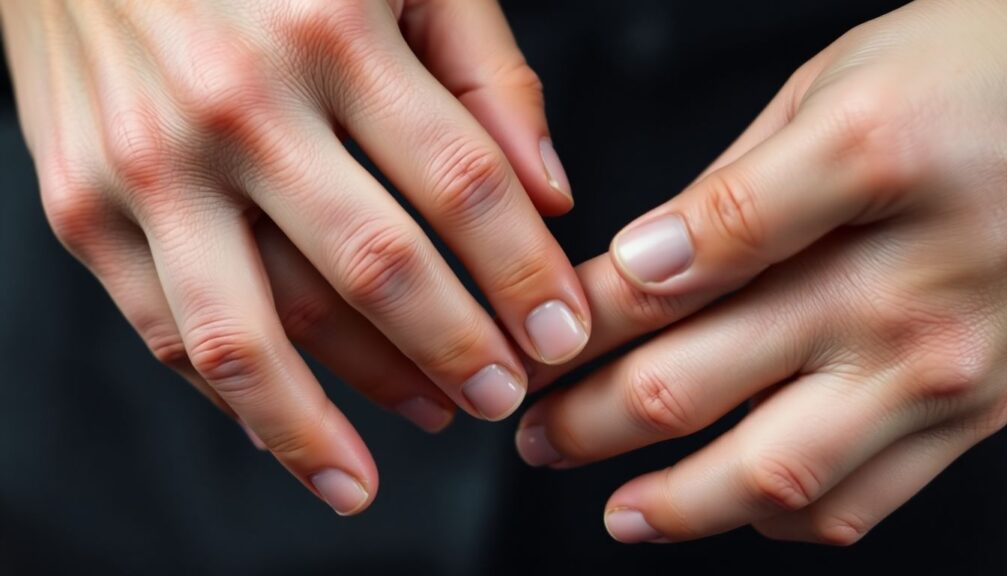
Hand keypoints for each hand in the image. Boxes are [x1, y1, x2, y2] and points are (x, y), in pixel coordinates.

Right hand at [0, 0, 590, 514]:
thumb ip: (485, 74)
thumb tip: (549, 195)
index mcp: (331, 29)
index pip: (463, 183)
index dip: (524, 273)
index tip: (560, 334)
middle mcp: (236, 103)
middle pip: (372, 269)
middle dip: (453, 353)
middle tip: (499, 399)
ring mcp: (147, 163)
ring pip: (255, 333)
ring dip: (334, 418)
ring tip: (395, 455)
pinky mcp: (79, 205)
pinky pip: (169, 331)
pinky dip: (236, 397)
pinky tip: (292, 427)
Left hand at [516, 0, 1006, 543]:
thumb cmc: (966, 78)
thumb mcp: (830, 89)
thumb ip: (729, 189)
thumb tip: (638, 265)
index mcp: (860, 169)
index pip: (671, 267)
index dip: (579, 318)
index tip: (535, 340)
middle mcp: (905, 283)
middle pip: (694, 381)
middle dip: (586, 420)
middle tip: (535, 435)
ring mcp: (946, 364)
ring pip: (772, 474)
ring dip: (671, 504)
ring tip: (615, 511)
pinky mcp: (978, 413)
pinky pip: (860, 503)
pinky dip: (777, 516)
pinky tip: (732, 502)